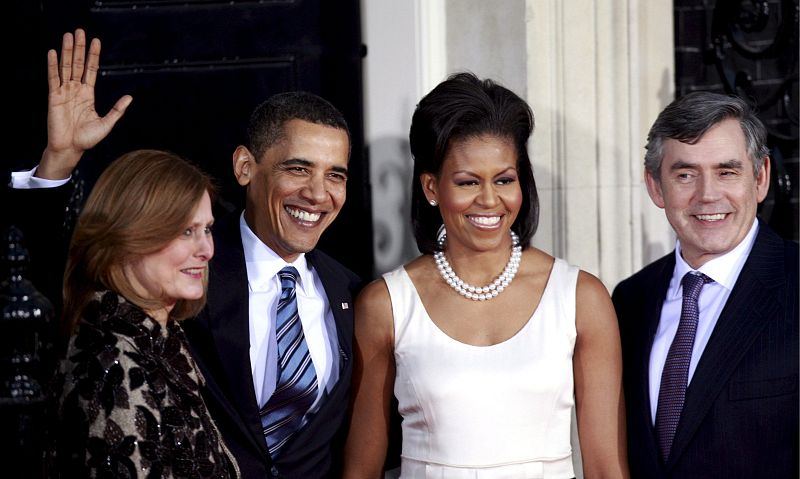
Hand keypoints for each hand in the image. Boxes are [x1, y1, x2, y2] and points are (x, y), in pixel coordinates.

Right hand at [38, 29, 132, 179]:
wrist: (70, 149)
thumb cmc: (87, 139)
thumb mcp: (106, 123)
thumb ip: (117, 110)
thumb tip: (130, 97)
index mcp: (88, 94)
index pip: (91, 70)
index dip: (93, 56)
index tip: (96, 41)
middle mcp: (76, 90)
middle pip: (77, 64)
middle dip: (79, 48)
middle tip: (80, 31)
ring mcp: (64, 92)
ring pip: (65, 67)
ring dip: (66, 51)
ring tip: (68, 35)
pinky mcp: (54, 97)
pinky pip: (53, 78)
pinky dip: (53, 65)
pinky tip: (52, 52)